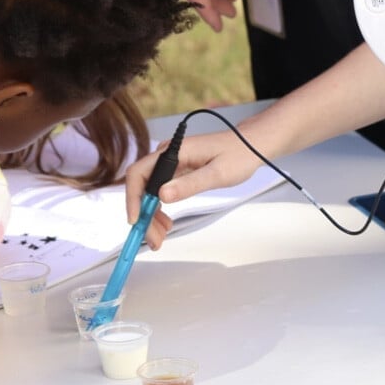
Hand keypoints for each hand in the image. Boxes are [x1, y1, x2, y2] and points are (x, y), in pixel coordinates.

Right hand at [126, 131, 264, 248]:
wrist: (251, 146)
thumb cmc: (238, 155)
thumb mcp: (217, 174)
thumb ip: (189, 185)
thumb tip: (161, 195)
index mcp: (174, 152)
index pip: (139, 173)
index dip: (133, 198)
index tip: (136, 220)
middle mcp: (168, 156)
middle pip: (142, 185)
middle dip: (144, 214)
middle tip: (153, 239)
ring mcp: (172, 163)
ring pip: (150, 191)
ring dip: (151, 215)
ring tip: (159, 237)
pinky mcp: (177, 171)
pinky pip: (160, 191)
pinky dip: (160, 209)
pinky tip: (166, 223)